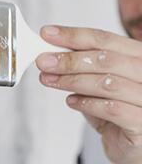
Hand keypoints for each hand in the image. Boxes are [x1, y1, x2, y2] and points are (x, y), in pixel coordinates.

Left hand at [36, 25, 141, 163]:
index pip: (103, 39)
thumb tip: (52, 53)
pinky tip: (71, 101)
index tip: (48, 34)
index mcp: (136, 55)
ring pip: (107, 83)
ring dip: (71, 80)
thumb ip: (81, 65)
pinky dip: (86, 103)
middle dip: (69, 60)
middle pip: (105, 59)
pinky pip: (113, 109)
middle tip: (44, 61)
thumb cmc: (115, 106)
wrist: (131, 141)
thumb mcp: (98, 79)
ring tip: (50, 80)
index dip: (72, 35)